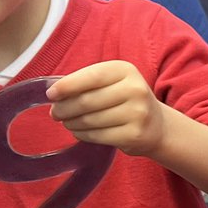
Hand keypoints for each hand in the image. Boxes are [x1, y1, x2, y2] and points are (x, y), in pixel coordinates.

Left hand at [47, 61, 164, 155]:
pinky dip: (82, 134)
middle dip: (64, 108)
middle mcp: (135, 90)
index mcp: (126, 71)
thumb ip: (87, 83)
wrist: (157, 126)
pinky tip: (79, 132)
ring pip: (90, 120)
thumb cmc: (125, 101)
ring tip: (67, 122)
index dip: (67, 86)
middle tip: (55, 113)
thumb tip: (53, 93)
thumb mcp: (113, 82)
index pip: (92, 76)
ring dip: (71, 123)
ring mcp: (137, 113)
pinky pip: (97, 136)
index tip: (50, 94)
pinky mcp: (135, 135)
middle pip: (87, 101)